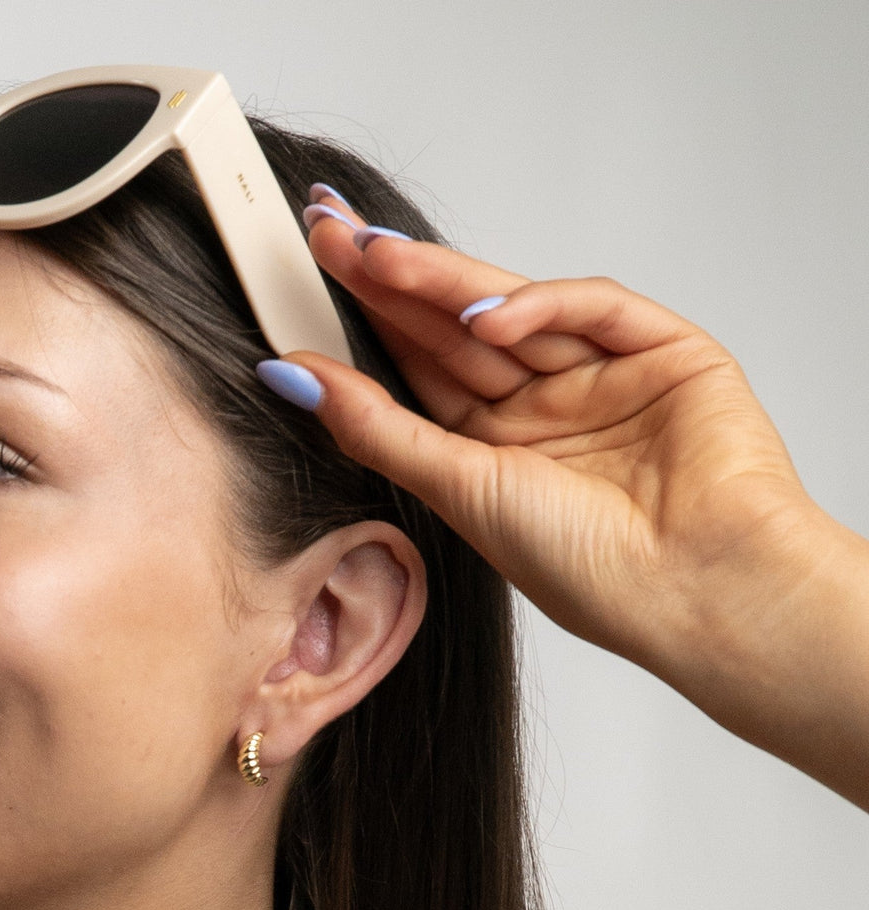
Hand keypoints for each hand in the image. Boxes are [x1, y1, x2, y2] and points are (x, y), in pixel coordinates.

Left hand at [285, 196, 806, 670]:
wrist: (700, 593)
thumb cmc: (587, 566)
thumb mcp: (460, 491)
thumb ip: (377, 428)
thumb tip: (294, 377)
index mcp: (495, 447)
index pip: (420, 366)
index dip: (366, 321)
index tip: (309, 279)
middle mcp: (543, 407)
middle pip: (455, 328)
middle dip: (393, 280)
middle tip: (330, 231)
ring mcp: (603, 376)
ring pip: (514, 309)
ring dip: (445, 280)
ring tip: (376, 254)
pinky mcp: (665, 353)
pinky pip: (593, 308)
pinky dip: (541, 304)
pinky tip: (483, 315)